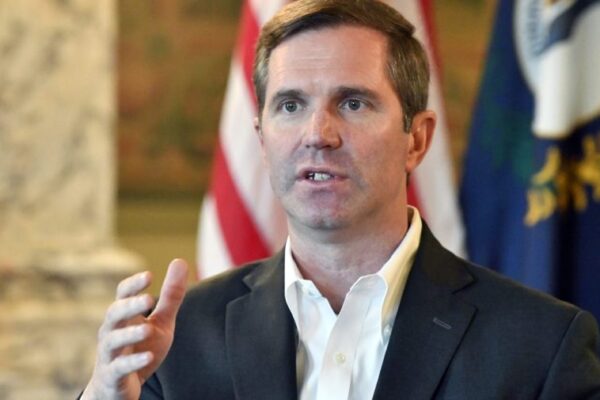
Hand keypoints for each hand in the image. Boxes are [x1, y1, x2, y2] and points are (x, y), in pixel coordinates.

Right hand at [81, 259, 188, 399]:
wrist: (117, 389)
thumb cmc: (140, 348)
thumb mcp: (161, 321)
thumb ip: (170, 295)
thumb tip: (179, 261)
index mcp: (124, 316)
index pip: (123, 294)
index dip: (133, 284)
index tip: (149, 275)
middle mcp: (112, 332)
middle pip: (114, 314)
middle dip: (129, 306)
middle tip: (148, 299)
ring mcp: (110, 354)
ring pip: (113, 341)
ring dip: (129, 334)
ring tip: (148, 329)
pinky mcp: (113, 376)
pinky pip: (119, 368)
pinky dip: (132, 362)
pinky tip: (148, 358)